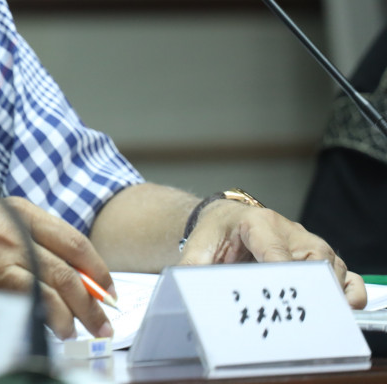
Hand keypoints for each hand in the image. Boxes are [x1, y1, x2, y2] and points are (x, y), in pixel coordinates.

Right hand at [0, 194, 114, 339]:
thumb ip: (26, 232)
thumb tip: (61, 263)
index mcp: (20, 213)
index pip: (75, 243)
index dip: (98, 271)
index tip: (107, 289)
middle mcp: (15, 238)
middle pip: (68, 277)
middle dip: (92, 307)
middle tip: (101, 323)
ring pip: (50, 300)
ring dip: (67, 321)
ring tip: (71, 332)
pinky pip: (21, 312)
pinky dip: (36, 325)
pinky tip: (41, 330)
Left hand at [179, 201, 367, 307]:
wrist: (222, 218)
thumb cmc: (213, 232)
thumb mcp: (198, 247)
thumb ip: (191, 268)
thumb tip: (184, 292)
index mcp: (257, 222)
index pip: (275, 248)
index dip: (280, 270)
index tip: (279, 293)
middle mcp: (288, 230)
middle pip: (312, 255)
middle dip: (310, 283)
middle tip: (304, 309)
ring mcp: (306, 242)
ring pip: (330, 263)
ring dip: (328, 289)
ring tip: (321, 313)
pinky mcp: (316, 254)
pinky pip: (342, 269)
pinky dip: (347, 287)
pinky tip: (344, 305)